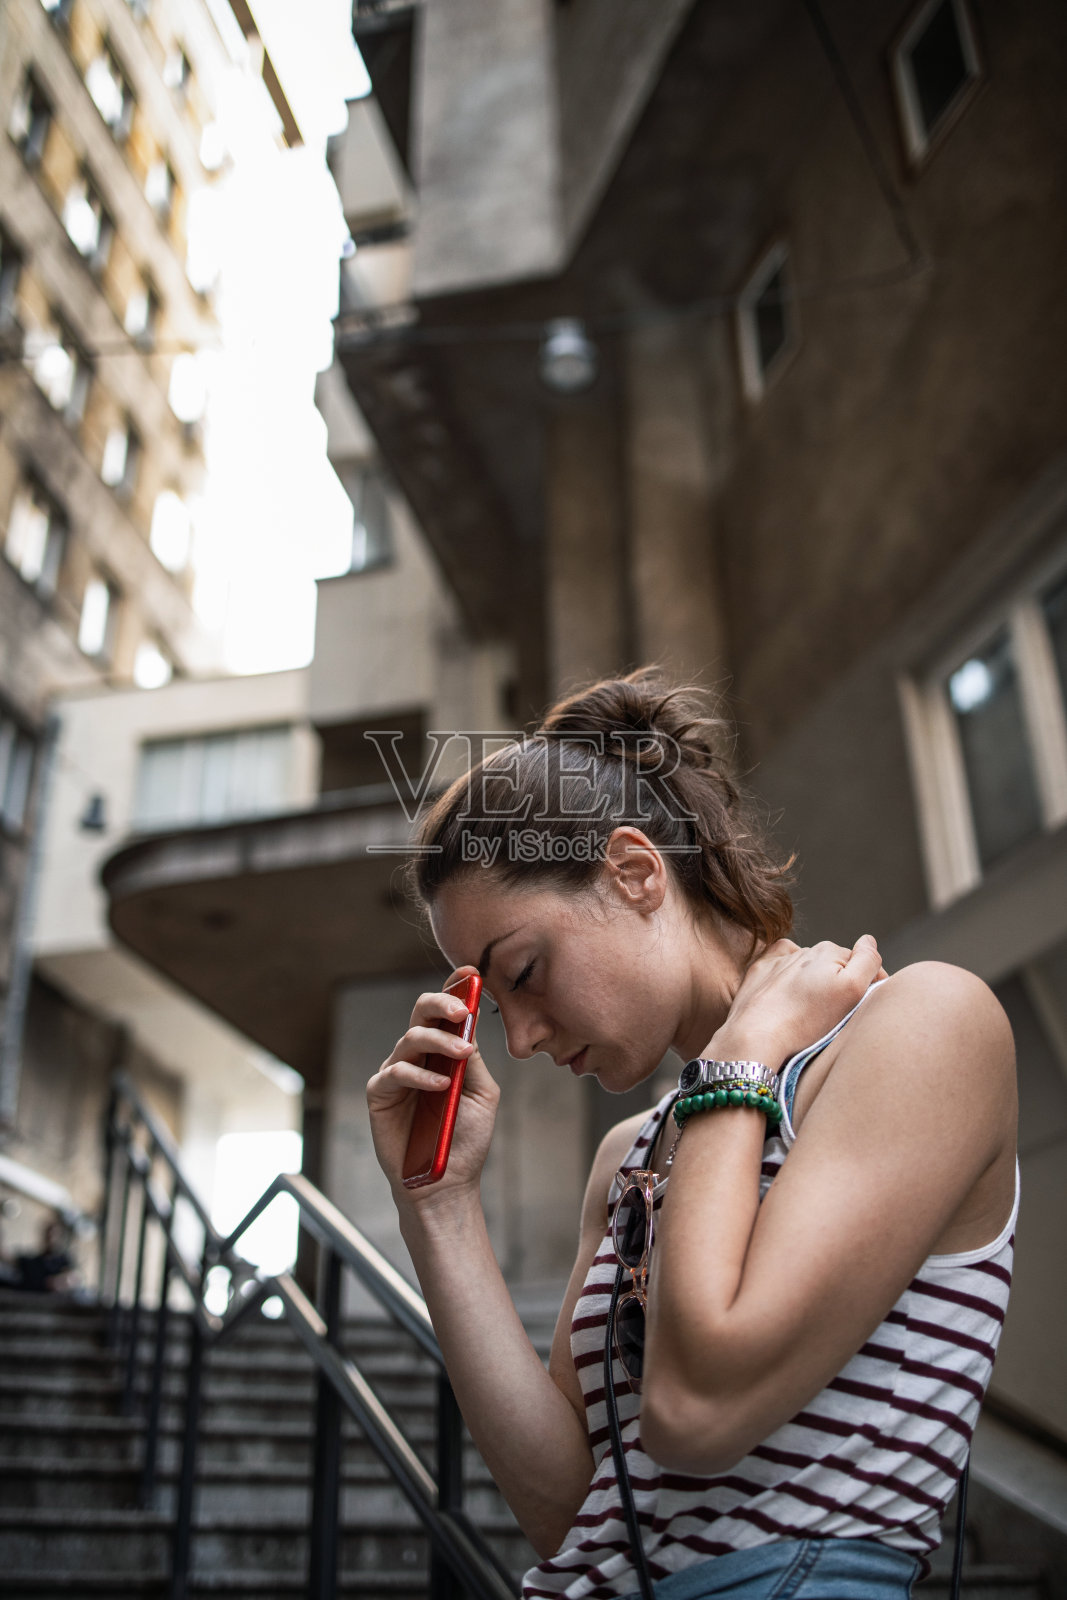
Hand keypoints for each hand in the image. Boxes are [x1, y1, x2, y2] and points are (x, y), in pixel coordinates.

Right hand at [367, 966, 500, 1202]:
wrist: (446, 1182)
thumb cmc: (465, 1139)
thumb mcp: (480, 1093)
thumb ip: (472, 1059)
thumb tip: (468, 1024)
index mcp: (444, 1052)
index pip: (446, 1013)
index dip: (455, 989)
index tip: (469, 972)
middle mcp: (419, 1056)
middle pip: (421, 1013)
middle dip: (441, 1003)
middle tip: (461, 1010)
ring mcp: (397, 1072)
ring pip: (411, 1038)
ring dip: (439, 1042)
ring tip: (461, 1055)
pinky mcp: (380, 1094)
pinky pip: (395, 1072)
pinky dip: (418, 1075)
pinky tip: (440, 1085)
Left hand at [707, 936, 886, 1067]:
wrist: (757, 1035)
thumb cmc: (807, 1020)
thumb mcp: (850, 990)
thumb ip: (867, 961)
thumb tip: (869, 940)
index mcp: (830, 951)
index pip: (862, 962)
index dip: (871, 982)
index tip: (868, 1004)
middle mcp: (805, 950)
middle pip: (834, 964)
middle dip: (841, 981)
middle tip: (839, 1011)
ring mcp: (780, 960)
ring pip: (808, 966)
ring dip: (815, 980)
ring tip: (812, 1008)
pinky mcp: (760, 971)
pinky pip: (780, 964)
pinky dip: (788, 972)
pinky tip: (790, 989)